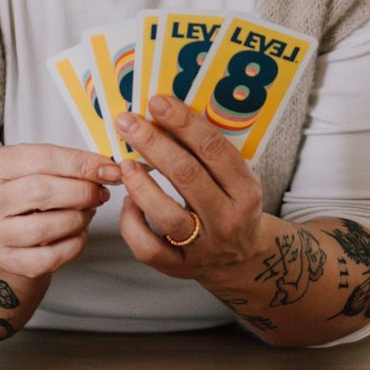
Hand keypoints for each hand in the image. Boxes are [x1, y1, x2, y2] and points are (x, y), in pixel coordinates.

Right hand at [0, 143, 121, 278]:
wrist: (13, 228)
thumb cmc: (35, 192)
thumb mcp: (49, 168)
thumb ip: (75, 165)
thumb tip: (109, 169)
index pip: (44, 159)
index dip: (82, 164)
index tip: (110, 170)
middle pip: (41, 191)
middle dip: (82, 192)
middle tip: (101, 194)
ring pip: (44, 228)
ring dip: (78, 219)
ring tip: (88, 213)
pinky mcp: (10, 259)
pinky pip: (48, 257)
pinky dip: (73, 245)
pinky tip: (78, 234)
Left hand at [112, 95, 268, 280]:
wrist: (243, 259)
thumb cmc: (232, 206)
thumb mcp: (236, 179)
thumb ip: (209, 153)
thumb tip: (166, 111)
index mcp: (245, 191)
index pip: (213, 150)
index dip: (183, 123)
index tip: (157, 103)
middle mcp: (227, 219)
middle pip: (186, 175)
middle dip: (152, 143)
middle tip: (127, 122)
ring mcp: (203, 247)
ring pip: (165, 214)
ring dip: (140, 184)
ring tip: (123, 162)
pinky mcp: (179, 267)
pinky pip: (148, 246)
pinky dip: (132, 222)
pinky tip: (128, 202)